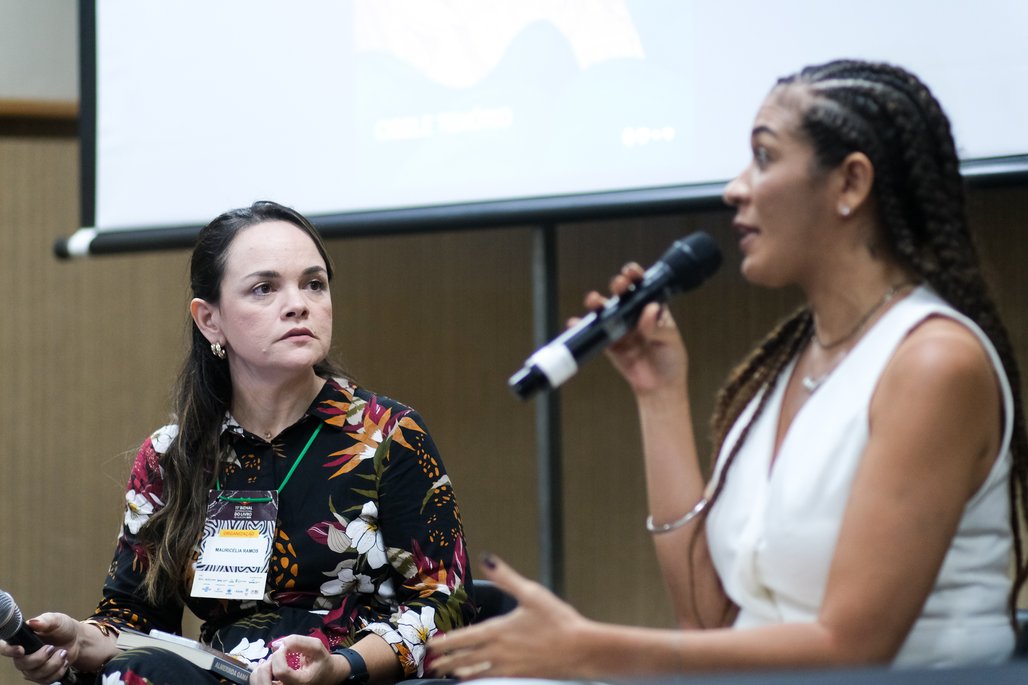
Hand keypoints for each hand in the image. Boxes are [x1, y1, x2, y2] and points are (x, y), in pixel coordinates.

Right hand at [0, 612, 78, 683]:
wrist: (76, 639)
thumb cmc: (62, 628)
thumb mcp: (56, 620)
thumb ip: (45, 621)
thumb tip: (33, 622)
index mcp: (22, 640)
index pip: (5, 648)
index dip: (9, 651)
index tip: (21, 650)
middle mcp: (23, 656)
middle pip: (22, 664)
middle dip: (40, 658)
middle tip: (52, 648)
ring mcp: (31, 667)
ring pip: (36, 674)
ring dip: (54, 664)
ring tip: (63, 653)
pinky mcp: (42, 676)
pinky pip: (46, 680)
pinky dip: (58, 671)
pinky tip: (64, 661)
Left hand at [249, 635, 339, 684]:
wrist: (324, 675)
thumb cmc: (321, 661)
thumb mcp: (316, 646)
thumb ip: (298, 641)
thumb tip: (276, 644)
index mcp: (301, 682)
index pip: (281, 672)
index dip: (279, 655)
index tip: (285, 646)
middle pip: (264, 679)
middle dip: (269, 660)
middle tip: (279, 653)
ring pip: (258, 679)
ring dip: (263, 664)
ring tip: (276, 659)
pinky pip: (258, 680)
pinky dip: (261, 670)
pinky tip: (271, 664)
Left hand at [428, 555, 595, 680]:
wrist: (581, 651)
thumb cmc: (558, 621)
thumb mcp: (531, 593)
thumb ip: (506, 577)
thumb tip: (487, 559)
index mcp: (497, 631)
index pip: (461, 638)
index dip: (442, 642)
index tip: (429, 645)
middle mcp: (497, 652)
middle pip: (461, 659)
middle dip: (443, 661)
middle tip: (428, 663)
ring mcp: (506, 667)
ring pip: (472, 672)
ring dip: (455, 671)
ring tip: (443, 672)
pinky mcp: (518, 676)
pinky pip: (488, 679)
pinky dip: (474, 678)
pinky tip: (470, 678)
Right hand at [582, 262, 687, 396]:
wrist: (660, 388)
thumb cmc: (671, 361)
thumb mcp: (670, 341)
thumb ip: (658, 327)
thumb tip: (649, 310)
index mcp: (653, 309)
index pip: (643, 287)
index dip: (636, 276)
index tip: (630, 271)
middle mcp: (635, 315)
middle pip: (623, 295)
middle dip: (618, 286)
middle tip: (618, 285)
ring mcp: (621, 328)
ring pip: (607, 311)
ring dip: (598, 303)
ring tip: (593, 300)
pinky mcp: (610, 344)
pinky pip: (596, 333)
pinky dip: (584, 327)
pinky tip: (576, 322)